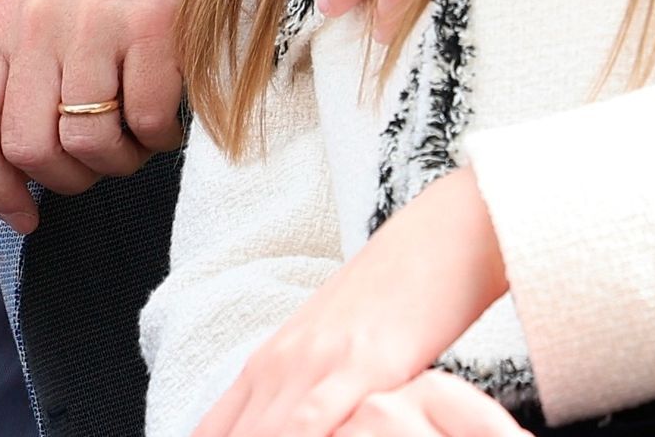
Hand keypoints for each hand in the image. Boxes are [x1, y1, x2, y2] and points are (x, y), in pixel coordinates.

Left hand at [0, 0, 214, 232]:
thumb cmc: (112, 8)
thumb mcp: (43, 46)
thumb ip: (6, 112)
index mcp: (1, 22)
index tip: (24, 217)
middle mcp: (39, 16)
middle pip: (28, 146)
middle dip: (68, 179)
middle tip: (99, 166)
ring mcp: (95, 17)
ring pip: (86, 142)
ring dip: (119, 162)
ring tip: (136, 140)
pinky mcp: (152, 22)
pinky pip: (145, 121)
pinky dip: (159, 140)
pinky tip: (166, 119)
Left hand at [190, 169, 512, 436]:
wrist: (439, 238)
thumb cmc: (393, 296)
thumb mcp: (333, 347)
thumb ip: (304, 393)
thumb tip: (289, 427)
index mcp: (270, 362)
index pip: (214, 432)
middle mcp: (282, 363)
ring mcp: (319, 363)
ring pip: (267, 435)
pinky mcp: (363, 365)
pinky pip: (317, 423)